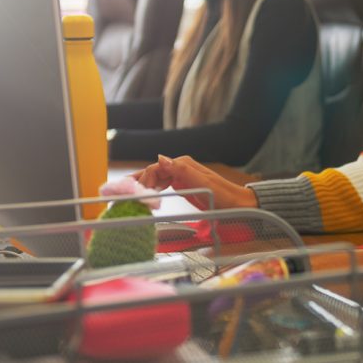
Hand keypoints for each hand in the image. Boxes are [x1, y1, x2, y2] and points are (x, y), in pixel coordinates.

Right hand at [134, 155, 257, 210]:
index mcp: (183, 165)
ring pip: (155, 178)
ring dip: (142, 185)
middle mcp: (180, 167)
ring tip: (127, 194)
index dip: (144, 179)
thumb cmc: (225, 196)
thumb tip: (161, 159)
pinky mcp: (182, 185)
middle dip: (138, 181)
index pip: (156, 167)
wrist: (239, 204)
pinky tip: (143, 196)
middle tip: (123, 194)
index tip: (136, 194)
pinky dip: (151, 189)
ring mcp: (181, 176)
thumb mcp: (205, 185)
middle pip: (153, 172)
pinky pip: (162, 185)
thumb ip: (183, 172)